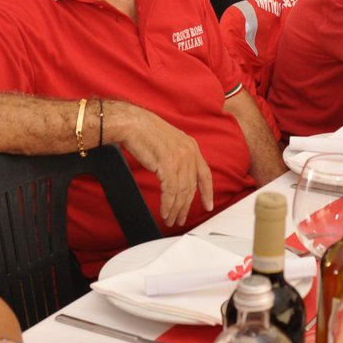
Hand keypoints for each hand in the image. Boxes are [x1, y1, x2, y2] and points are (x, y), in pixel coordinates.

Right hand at [122, 107, 213, 225]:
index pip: (205, 174)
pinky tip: (165, 212)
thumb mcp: (170, 142)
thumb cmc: (146, 132)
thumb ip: (178, 157)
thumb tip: (178, 175)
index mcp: (192, 147)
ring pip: (182, 192)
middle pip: (191, 187)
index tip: (208, 205)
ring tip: (171, 219)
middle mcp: (189, 153)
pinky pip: (170, 192)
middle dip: (186, 207)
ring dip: (175, 209)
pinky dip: (168, 205)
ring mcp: (180, 159)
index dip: (207, 192)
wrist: (133, 124)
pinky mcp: (168, 165)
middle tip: (181, 219)